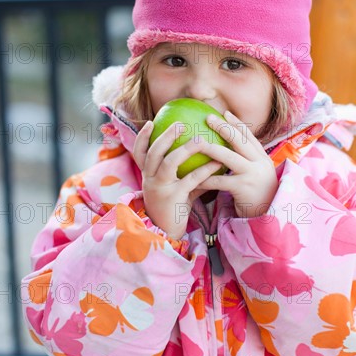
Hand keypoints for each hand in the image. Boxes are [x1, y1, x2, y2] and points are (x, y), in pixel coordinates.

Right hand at [133, 121, 222, 239]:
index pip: (139, 152)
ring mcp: (160, 188)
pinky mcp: (174, 198)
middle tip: (181, 124)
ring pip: (169, 163)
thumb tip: (203, 149)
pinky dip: (204, 170)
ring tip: (201, 139)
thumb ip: (184, 170)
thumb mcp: (175, 185)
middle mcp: (150, 179)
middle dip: (165, 136)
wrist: (167, 233)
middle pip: (153, 152)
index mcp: (147, 174)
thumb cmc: (174, 205)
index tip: (149, 122)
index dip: (142, 136)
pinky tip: (216, 164)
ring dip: (185, 149)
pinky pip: (190, 180)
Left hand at [196, 111, 277, 218]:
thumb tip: (232, 147)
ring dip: (210, 148)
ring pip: (228, 157)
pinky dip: (206, 177)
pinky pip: (219, 180)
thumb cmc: (257, 196)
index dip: (237, 123)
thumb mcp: (258, 175)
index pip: (249, 136)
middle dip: (223, 127)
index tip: (224, 113)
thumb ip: (248, 162)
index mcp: (263, 158)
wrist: (269, 217)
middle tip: (207, 118)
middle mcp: (260, 163)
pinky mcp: (243, 188)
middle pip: (240, 140)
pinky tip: (193, 175)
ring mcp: (252, 175)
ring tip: (196, 142)